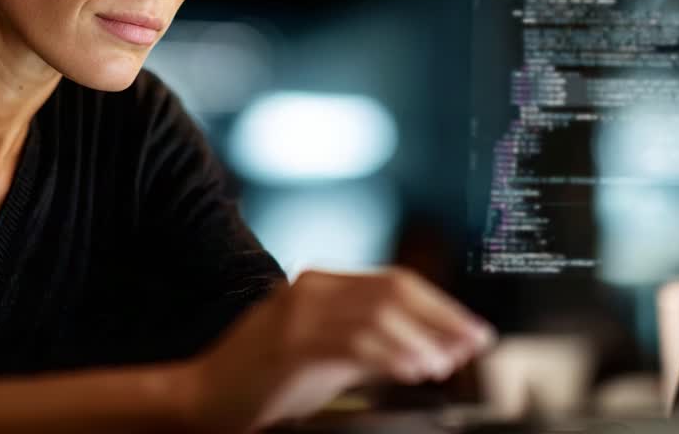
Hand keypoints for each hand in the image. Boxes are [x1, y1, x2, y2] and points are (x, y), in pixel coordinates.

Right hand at [183, 267, 494, 432]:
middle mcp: (312, 287)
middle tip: (473, 343)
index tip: (473, 330)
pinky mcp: (291, 342)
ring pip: (377, 312)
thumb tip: (427, 348)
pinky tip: (412, 369)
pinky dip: (390, 355)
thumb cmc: (264, 380)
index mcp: (321, 282)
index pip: (395, 282)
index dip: (440, 306)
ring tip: (443, 363)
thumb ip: (367, 344)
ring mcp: (299, 312)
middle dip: (441, 317)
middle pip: (393, 290)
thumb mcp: (324, 353)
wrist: (205, 396)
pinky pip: (353, 342)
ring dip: (420, 338)